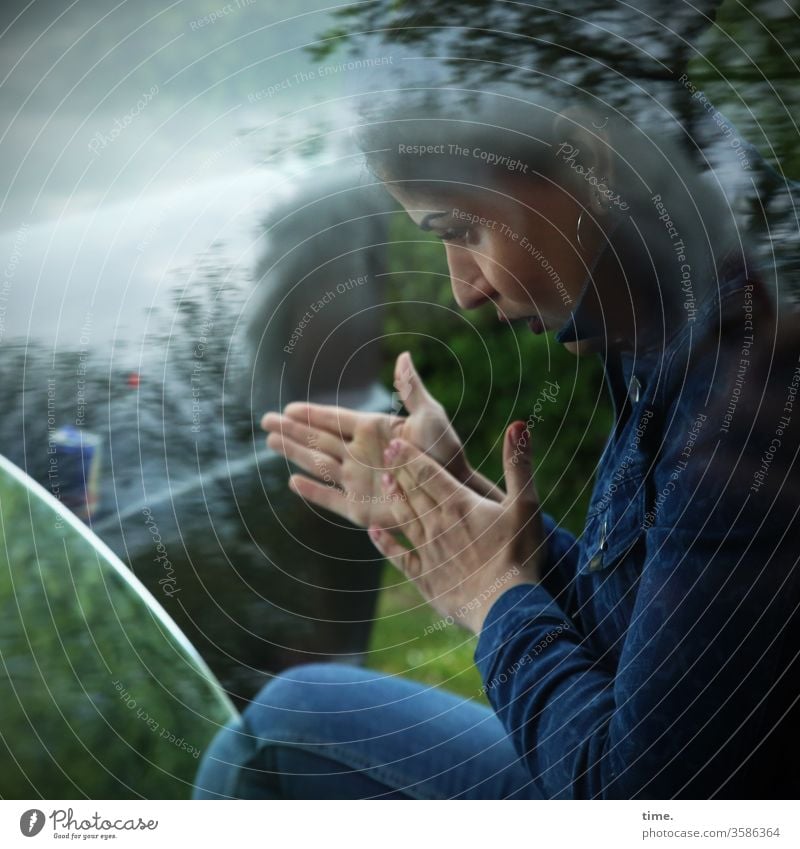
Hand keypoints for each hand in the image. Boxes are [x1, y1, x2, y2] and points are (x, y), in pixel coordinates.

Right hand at [261, 352, 495, 527]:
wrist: (454, 492)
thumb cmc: (446, 454)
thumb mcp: (430, 417)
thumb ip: (411, 389)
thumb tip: (403, 355)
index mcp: (373, 430)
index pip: (334, 419)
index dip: (311, 414)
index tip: (289, 407)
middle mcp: (360, 454)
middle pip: (318, 440)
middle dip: (292, 430)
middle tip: (265, 420)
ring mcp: (358, 480)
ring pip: (317, 464)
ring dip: (293, 453)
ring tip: (270, 442)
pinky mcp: (361, 507)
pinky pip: (330, 499)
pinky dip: (312, 491)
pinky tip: (293, 482)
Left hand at [367, 421, 543, 634]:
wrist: (506, 607)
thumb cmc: (519, 554)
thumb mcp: (526, 505)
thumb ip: (518, 464)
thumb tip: (518, 424)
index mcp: (459, 505)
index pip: (428, 474)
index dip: (410, 457)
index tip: (394, 442)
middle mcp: (437, 524)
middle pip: (413, 492)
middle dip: (398, 471)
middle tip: (383, 455)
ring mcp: (428, 551)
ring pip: (404, 518)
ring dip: (393, 499)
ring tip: (383, 482)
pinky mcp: (424, 578)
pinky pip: (399, 556)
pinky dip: (385, 543)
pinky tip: (372, 533)